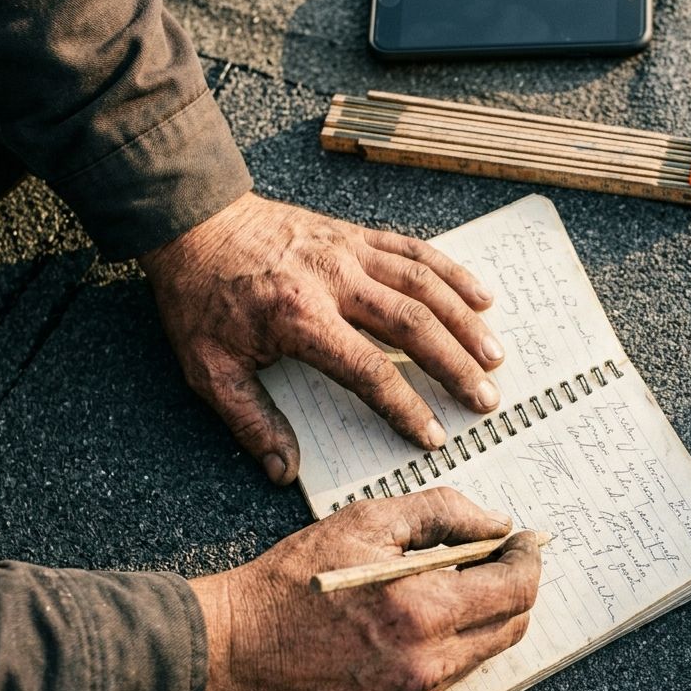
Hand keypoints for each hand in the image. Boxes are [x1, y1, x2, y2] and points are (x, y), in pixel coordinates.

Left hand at [139, 193, 505, 484]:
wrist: (193, 220)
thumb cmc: (200, 296)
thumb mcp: (208, 368)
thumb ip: (250, 421)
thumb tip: (284, 471)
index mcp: (299, 318)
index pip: (367, 371)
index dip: (405, 408)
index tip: (432, 437)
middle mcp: (334, 280)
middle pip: (412, 326)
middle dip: (455, 366)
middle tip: (486, 399)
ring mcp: (350, 251)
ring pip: (424, 285)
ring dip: (466, 322)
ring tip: (497, 357)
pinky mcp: (356, 234)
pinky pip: (415, 250)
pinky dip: (453, 272)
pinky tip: (482, 296)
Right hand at [189, 488, 542, 690]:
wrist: (242, 644)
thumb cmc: (297, 579)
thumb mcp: (369, 522)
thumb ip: (442, 513)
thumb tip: (495, 522)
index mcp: (422, 610)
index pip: (515, 589)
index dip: (526, 558)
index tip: (522, 539)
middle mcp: (427, 660)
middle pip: (512, 624)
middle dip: (514, 584)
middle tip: (496, 554)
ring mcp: (417, 690)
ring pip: (487, 649)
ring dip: (488, 611)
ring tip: (459, 578)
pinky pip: (455, 669)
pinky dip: (457, 638)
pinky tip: (429, 612)